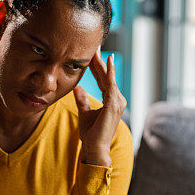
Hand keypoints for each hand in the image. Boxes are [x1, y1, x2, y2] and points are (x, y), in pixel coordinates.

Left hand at [73, 51, 126, 167]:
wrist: (95, 148)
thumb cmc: (91, 134)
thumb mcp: (84, 113)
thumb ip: (82, 100)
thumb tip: (77, 87)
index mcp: (111, 101)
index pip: (103, 80)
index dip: (97, 67)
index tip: (93, 54)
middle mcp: (117, 100)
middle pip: (107, 76)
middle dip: (100, 61)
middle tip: (96, 45)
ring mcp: (117, 102)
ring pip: (109, 78)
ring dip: (103, 63)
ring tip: (97, 49)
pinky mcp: (114, 105)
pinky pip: (111, 84)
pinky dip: (110, 72)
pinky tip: (107, 60)